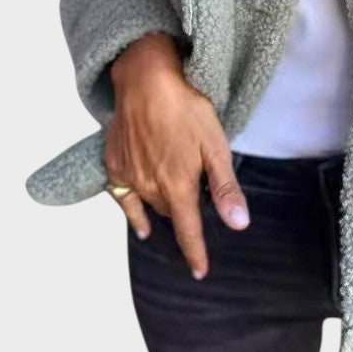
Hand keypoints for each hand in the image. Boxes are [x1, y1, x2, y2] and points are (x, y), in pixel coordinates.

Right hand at [104, 32, 249, 278]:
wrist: (145, 80)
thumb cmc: (186, 108)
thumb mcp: (216, 146)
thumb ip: (225, 188)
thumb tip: (238, 224)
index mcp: (178, 186)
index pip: (188, 232)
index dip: (196, 254)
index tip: (200, 272)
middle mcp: (151, 188)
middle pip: (172, 214)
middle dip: (185, 217)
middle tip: (197, 208)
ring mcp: (129, 176)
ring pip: (150, 205)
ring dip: (164, 208)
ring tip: (174, 206)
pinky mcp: (114, 163)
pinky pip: (123, 196)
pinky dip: (133, 210)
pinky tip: (140, 222)